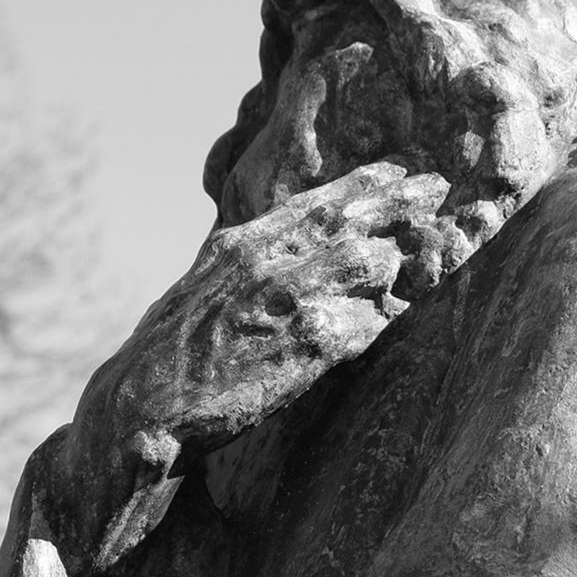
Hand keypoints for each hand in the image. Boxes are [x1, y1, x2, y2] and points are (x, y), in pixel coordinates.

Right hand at [51, 162, 450, 576]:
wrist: (139, 407)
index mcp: (239, 247)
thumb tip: (278, 255)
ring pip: (360, 261)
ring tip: (438, 238)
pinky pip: (359, 323)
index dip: (360, 184)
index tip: (397, 168)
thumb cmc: (172, 356)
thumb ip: (245, 269)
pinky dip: (385, 311)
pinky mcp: (297, 349)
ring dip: (400, 250)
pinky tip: (406, 304)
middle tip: (437, 185)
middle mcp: (262, 265)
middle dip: (395, 201)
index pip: (312, 204)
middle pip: (345, 221)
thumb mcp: (205, 292)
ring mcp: (281, 304)